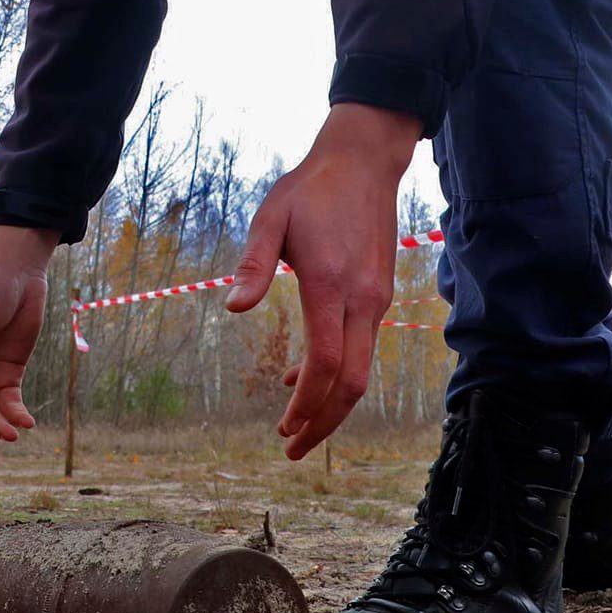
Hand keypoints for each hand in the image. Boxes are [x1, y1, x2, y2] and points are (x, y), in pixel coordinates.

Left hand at [224, 104, 418, 459]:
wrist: (365, 161)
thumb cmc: (310, 189)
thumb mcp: (270, 218)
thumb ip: (252, 265)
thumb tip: (232, 309)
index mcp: (331, 285)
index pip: (326, 363)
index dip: (306, 405)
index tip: (283, 431)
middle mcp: (362, 300)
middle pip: (352, 382)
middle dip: (324, 423)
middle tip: (292, 451)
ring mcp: (376, 298)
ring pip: (361, 371)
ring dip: (331, 404)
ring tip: (297, 428)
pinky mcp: (379, 293)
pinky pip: (361, 347)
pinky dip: (337, 373)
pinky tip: (302, 375)